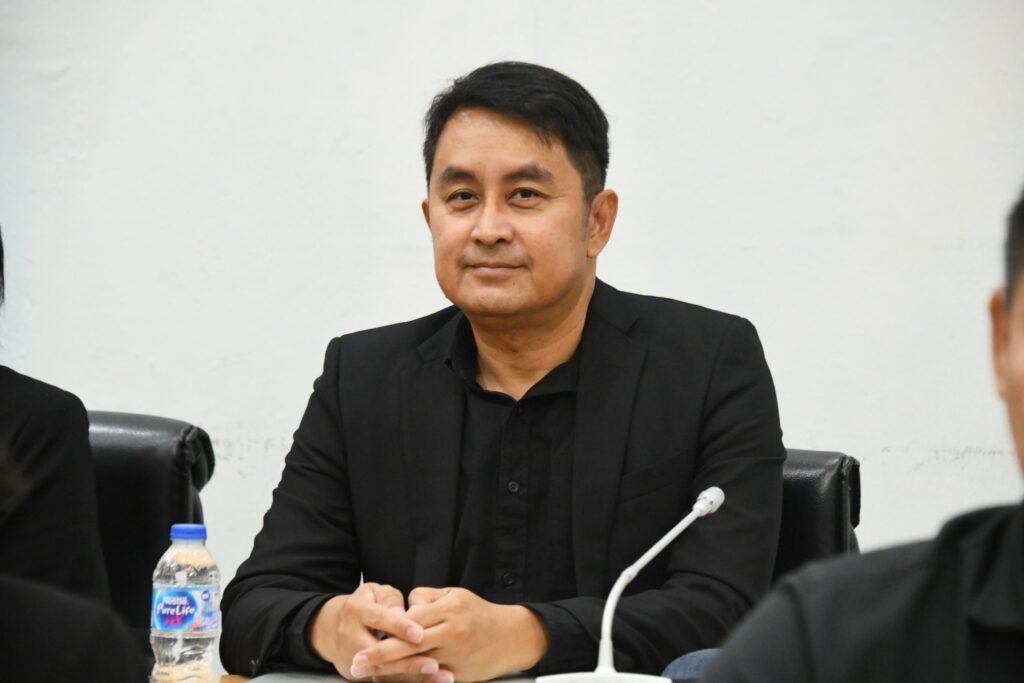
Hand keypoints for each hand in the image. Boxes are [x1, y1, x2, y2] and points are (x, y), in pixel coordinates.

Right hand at [309, 582, 440, 680]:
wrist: (331, 628)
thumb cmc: (363, 606)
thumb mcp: (373, 592)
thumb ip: (389, 599)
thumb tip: (403, 613)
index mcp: (356, 610)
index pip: (379, 618)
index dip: (399, 627)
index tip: (420, 634)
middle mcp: (351, 636)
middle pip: (380, 653)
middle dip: (408, 661)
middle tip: (435, 665)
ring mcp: (354, 659)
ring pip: (384, 671)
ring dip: (413, 676)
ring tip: (442, 677)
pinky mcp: (360, 673)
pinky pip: (385, 680)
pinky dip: (409, 681)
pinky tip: (431, 681)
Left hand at [351, 587, 548, 681]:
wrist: (511, 637)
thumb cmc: (480, 614)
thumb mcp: (456, 595)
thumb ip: (427, 598)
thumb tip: (404, 606)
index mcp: (449, 609)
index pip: (411, 621)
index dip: (387, 630)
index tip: (366, 636)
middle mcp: (452, 633)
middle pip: (410, 646)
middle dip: (380, 656)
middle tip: (357, 663)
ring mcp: (456, 656)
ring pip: (417, 665)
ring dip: (391, 672)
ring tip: (370, 674)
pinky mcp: (459, 674)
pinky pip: (431, 679)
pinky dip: (412, 680)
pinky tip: (395, 681)